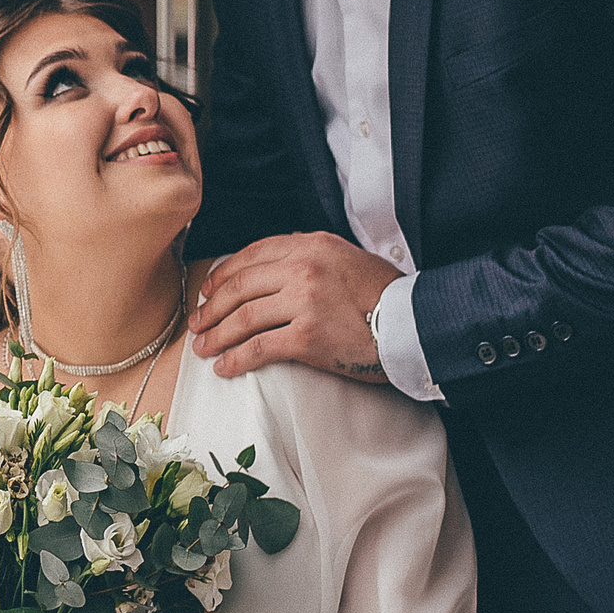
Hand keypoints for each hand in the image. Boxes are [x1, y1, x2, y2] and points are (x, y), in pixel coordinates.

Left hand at [190, 232, 399, 383]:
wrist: (416, 324)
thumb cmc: (387, 296)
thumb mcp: (348, 259)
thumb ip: (312, 258)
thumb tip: (275, 270)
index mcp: (311, 245)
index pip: (253, 255)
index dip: (224, 274)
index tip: (209, 290)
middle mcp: (303, 268)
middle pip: (240, 287)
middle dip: (212, 308)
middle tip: (198, 323)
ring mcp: (303, 301)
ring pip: (243, 318)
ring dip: (217, 335)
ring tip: (204, 347)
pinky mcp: (306, 336)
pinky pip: (259, 347)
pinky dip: (236, 358)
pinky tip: (224, 367)